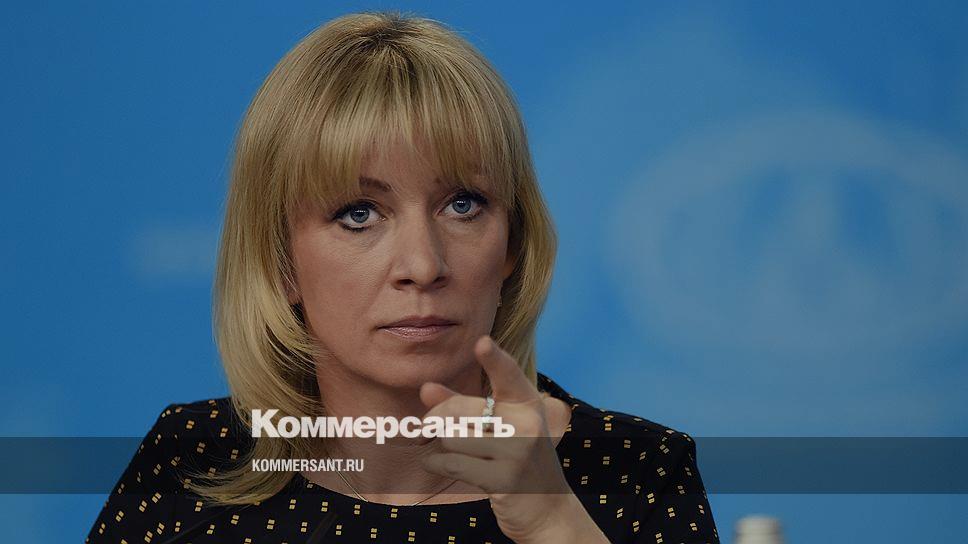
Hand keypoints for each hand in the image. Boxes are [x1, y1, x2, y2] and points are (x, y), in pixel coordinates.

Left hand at [419, 335, 608, 543]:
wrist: (547, 508)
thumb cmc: (516, 459)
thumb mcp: (499, 427)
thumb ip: (462, 406)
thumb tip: (426, 388)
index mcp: (528, 404)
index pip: (509, 375)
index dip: (494, 359)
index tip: (481, 342)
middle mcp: (527, 424)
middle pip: (459, 410)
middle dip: (436, 420)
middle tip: (427, 429)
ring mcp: (518, 453)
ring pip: (452, 437)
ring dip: (440, 446)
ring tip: (450, 452)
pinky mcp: (504, 480)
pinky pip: (451, 462)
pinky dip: (435, 463)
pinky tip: (436, 464)